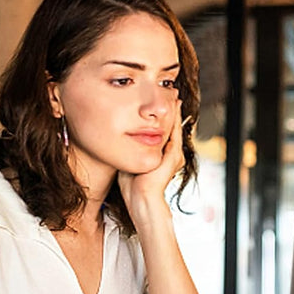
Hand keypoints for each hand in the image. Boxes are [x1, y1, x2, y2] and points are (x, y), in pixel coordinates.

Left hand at [118, 103, 184, 227]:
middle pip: (173, 126)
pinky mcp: (173, 155)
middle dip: (171, 110)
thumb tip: (117, 139)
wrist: (140, 199)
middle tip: (171, 93)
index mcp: (163, 156)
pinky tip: (174, 107)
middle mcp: (172, 154)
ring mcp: (174, 155)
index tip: (159, 102)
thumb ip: (129, 150)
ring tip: (174, 96)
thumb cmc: (132, 186)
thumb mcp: (130, 161)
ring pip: (176, 126)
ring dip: (175, 111)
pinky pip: (175, 132)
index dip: (162, 117)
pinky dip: (175, 118)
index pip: (165, 131)